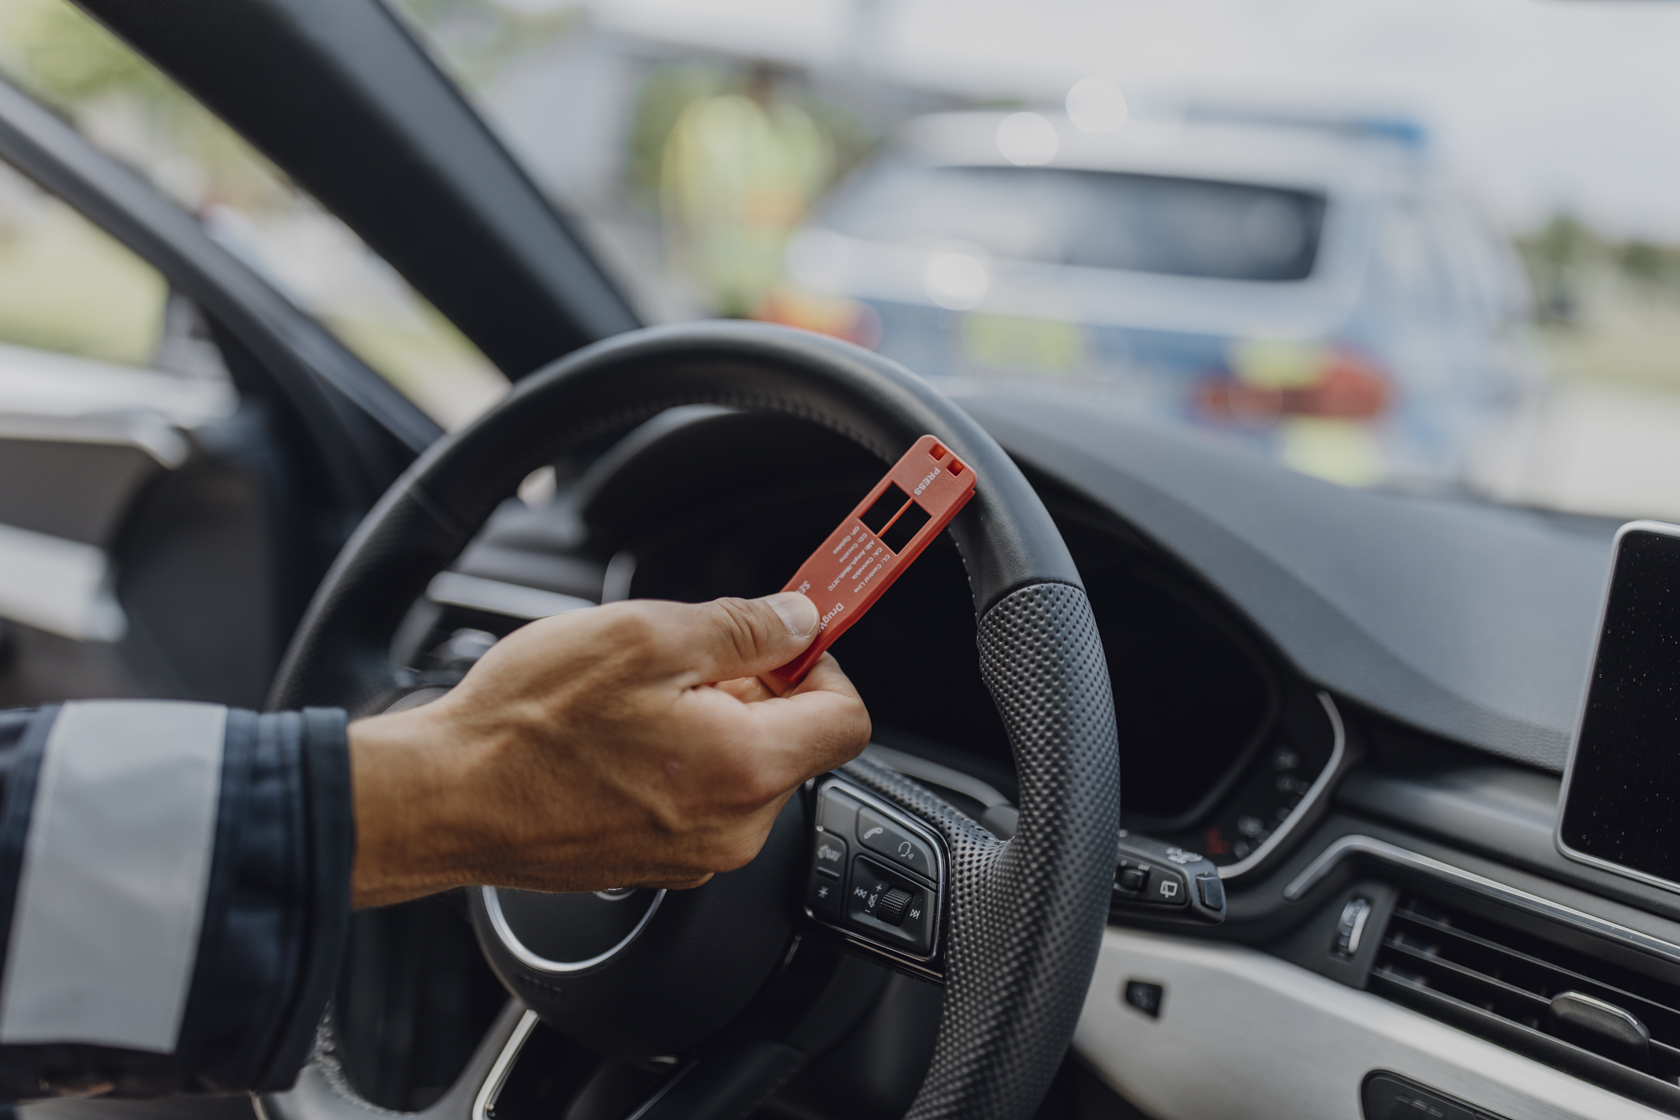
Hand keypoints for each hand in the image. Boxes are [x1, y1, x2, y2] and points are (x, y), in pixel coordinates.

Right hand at [346, 592, 869, 906]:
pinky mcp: (656, 861)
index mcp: (747, 768)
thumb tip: (803, 620)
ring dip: (712, 721)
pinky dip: (679, 759)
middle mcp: (734, 827)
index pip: (848, 717)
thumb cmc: (528, 724)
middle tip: (686, 658)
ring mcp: (695, 854)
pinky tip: (618, 735)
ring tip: (635, 699)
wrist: (445, 799)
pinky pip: (700, 798)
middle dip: (754, 689)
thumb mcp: (645, 635)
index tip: (795, 633)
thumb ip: (745, 626)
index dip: (824, 662)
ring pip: (743, 767)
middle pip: (793, 741)